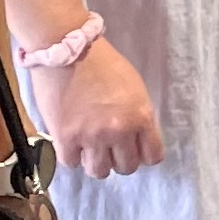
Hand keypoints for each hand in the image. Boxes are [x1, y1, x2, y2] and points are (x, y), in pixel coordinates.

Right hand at [37, 35, 164, 177]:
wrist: (65, 48)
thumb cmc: (102, 62)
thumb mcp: (134, 87)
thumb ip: (138, 115)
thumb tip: (136, 137)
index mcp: (140, 117)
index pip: (153, 156)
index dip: (144, 154)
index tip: (135, 149)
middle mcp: (118, 131)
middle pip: (126, 167)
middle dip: (120, 159)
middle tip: (111, 147)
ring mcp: (91, 136)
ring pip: (99, 171)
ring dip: (96, 162)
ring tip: (90, 148)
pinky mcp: (64, 137)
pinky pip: (72, 163)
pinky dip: (73, 156)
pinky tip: (72, 142)